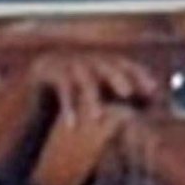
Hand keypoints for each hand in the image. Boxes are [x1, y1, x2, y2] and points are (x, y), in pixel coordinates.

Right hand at [30, 52, 163, 122]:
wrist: (32, 87)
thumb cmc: (73, 96)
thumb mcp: (97, 94)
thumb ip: (120, 96)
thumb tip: (150, 102)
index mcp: (99, 60)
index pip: (122, 63)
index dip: (137, 73)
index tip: (152, 87)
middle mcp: (84, 58)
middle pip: (104, 65)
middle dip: (116, 77)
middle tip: (127, 93)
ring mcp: (65, 64)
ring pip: (83, 79)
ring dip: (91, 98)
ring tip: (97, 118)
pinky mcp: (47, 74)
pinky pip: (61, 89)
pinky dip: (67, 107)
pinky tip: (72, 125)